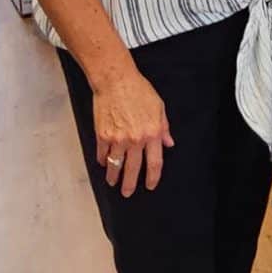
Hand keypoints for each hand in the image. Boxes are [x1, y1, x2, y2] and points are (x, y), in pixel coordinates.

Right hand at [92, 66, 174, 195]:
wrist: (115, 80)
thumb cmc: (138, 90)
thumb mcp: (159, 107)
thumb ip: (164, 128)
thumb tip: (169, 143)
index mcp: (152, 133)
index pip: (155, 163)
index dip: (153, 177)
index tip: (150, 185)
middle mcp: (135, 139)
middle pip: (133, 169)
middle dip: (130, 184)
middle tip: (128, 193)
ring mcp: (117, 138)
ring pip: (115, 165)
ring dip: (113, 176)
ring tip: (112, 182)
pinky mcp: (102, 135)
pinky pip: (102, 153)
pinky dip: (102, 160)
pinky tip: (103, 163)